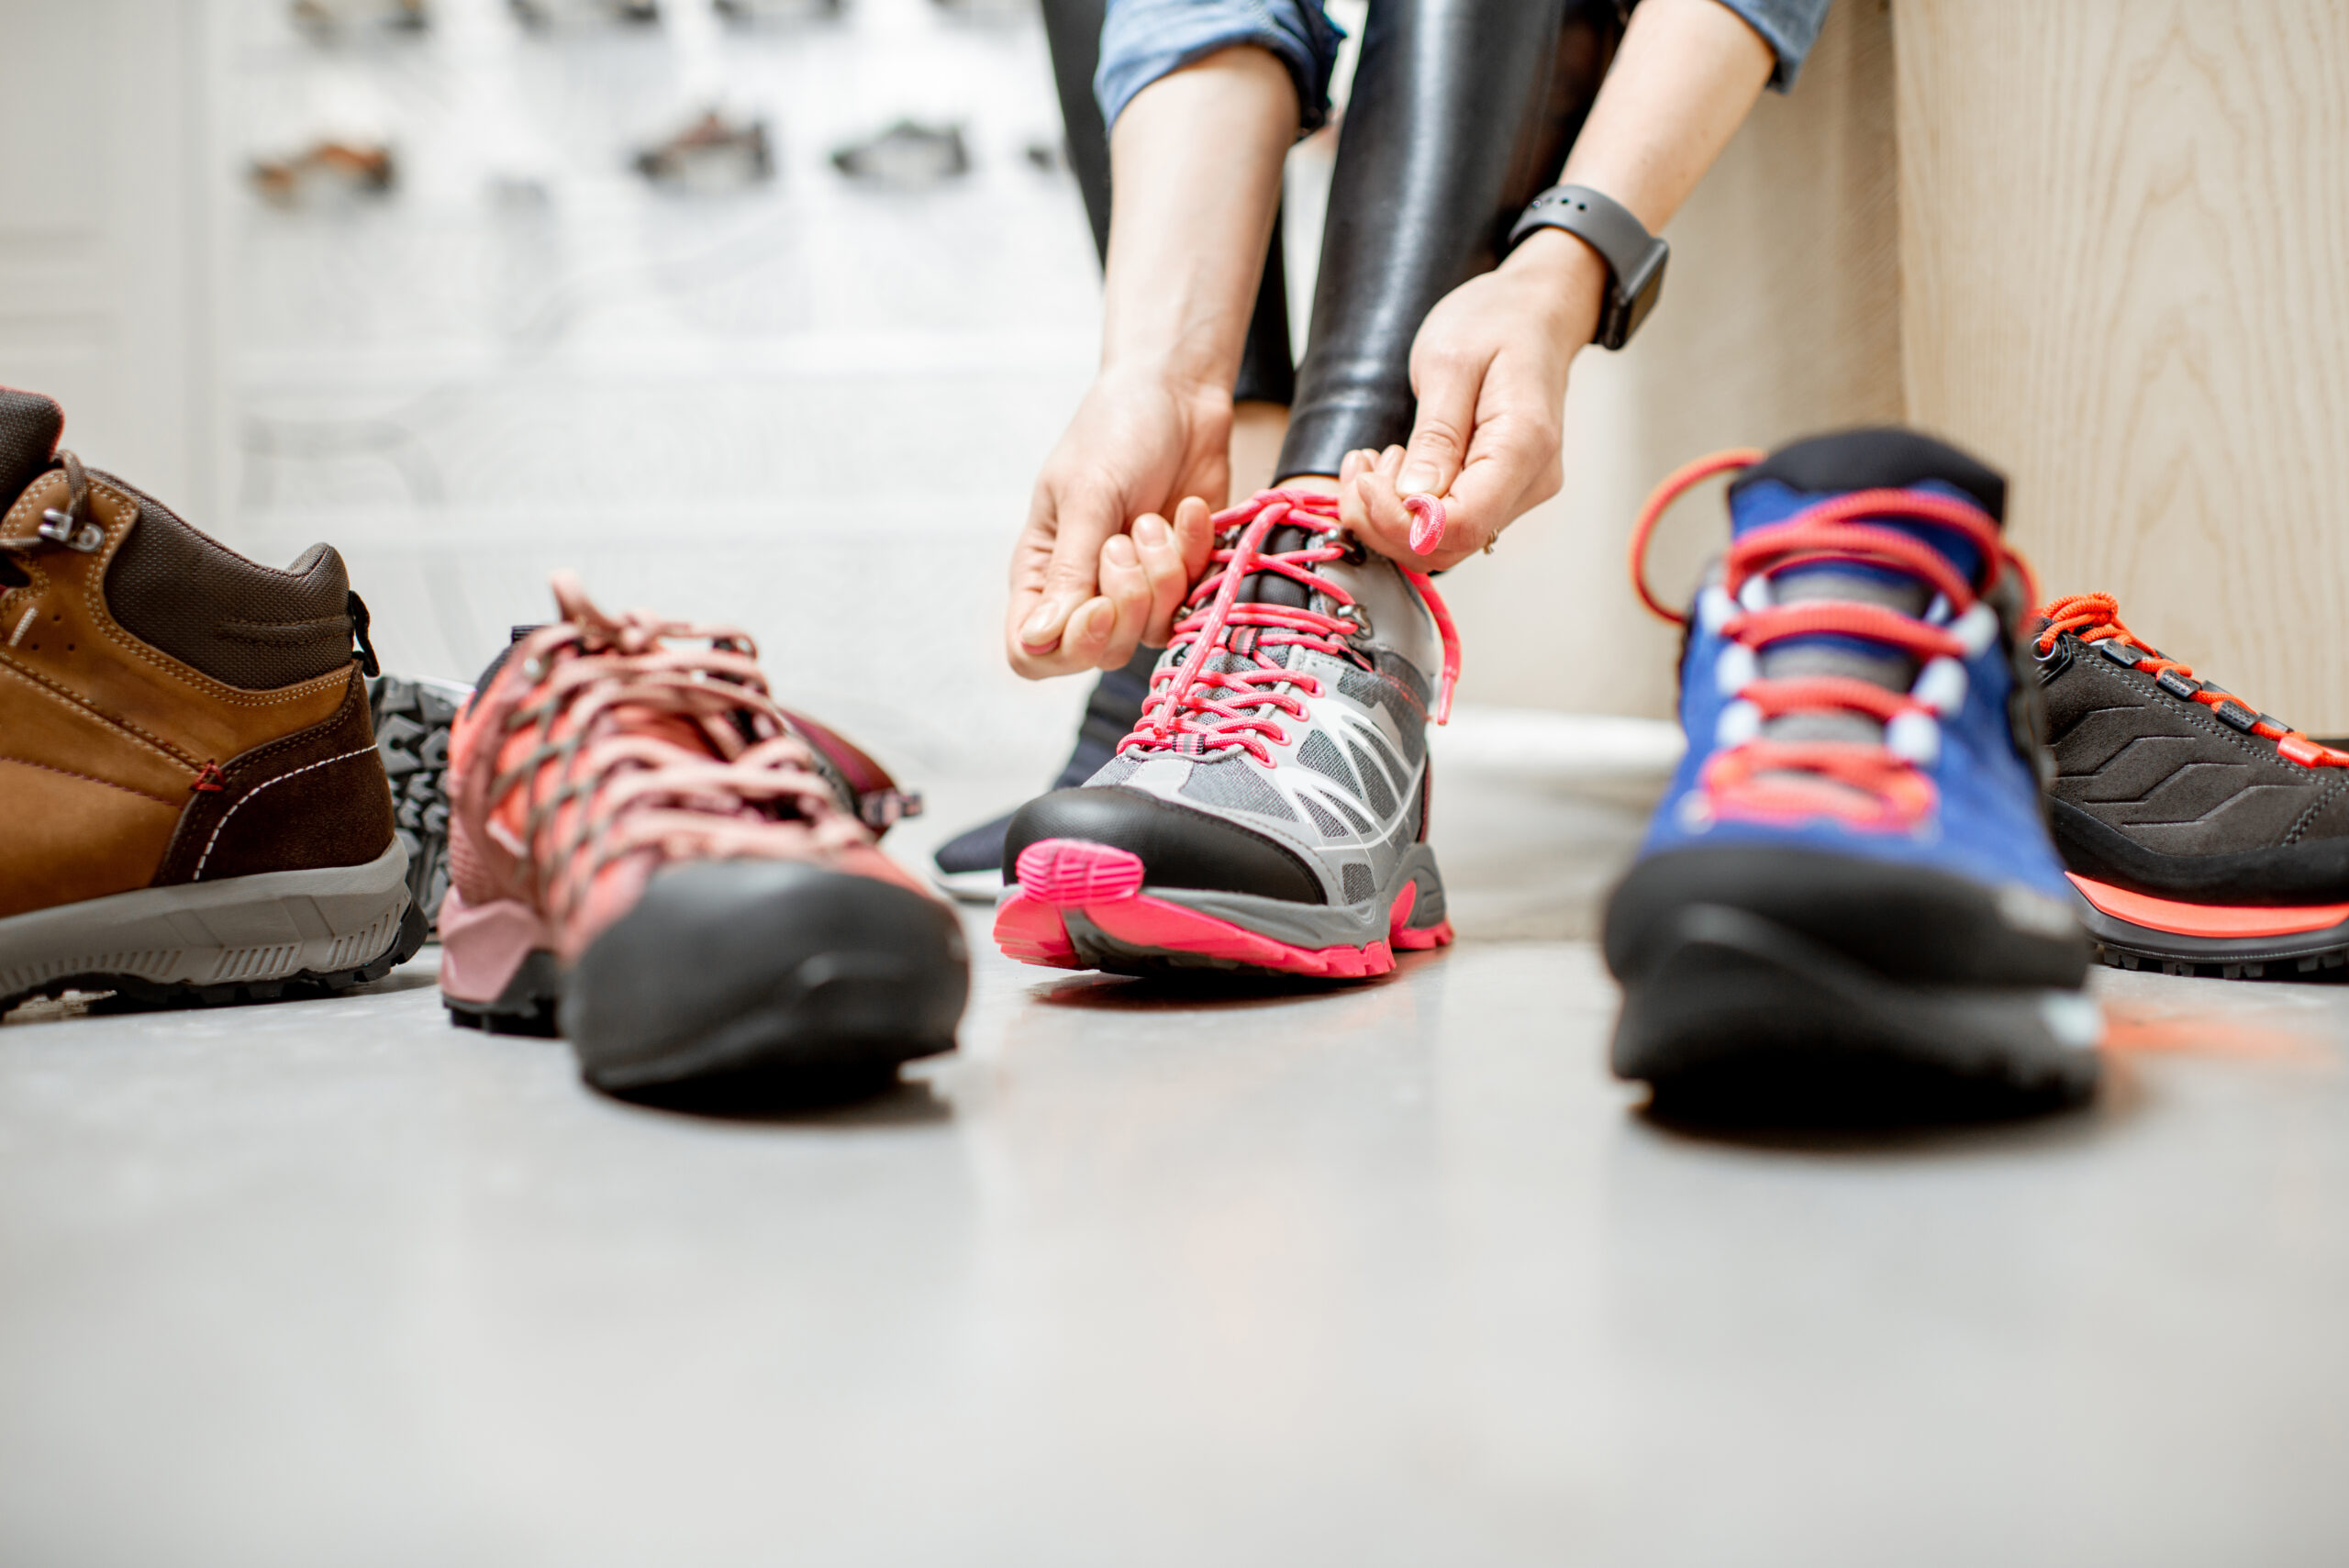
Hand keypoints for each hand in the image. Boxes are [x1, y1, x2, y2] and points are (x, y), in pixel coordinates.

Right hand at [1005, 368, 1223, 677]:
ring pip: (1150, 631)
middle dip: (1127, 600)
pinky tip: (1191, 510)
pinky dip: (1196, 555)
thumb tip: (1037, 642)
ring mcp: (1137, 588)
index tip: (1097, 605)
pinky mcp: (1183, 576)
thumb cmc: (1116, 431)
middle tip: (1128, 539)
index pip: (1031, 654)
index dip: (1067, 647)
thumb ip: (1068, 571)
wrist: (1177, 394)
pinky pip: (1193, 601)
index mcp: (1040, 572)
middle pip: (1100, 653)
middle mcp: (1085, 590)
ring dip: (1163, 573)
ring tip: (1155, 518)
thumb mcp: (1087, 494)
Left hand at [1341, 229, 1607, 569]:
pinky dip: (1406, 509)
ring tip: (1369, 464)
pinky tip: (1388, 473)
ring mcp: (1519, 490)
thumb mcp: (1448, 363)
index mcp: (1524, 445)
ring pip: (1445, 541)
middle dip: (1387, 522)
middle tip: (1359, 471)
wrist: (1534, 311)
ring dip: (1391, 516)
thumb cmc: (1495, 322)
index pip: (1462, 524)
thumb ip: (1434, 436)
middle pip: (1451, 543)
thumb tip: (1414, 498)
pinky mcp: (1500, 491)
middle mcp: (1530, 480)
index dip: (1400, 520)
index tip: (1364, 482)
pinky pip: (1449, 522)